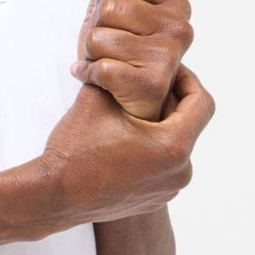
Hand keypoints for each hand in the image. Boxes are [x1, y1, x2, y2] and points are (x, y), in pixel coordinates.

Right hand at [36, 60, 215, 230]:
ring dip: (158, 127)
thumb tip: (131, 54)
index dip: (188, 79)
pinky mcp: (154, 199)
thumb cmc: (74, 151)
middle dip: (168, 103)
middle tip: (143, 88)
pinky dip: (150, 150)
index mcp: (172, 147)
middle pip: (187, 124)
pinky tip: (122, 142)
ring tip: (129, 116)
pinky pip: (162, 167)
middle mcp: (179, 172)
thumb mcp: (98, 100)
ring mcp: (168, 190)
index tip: (169, 70)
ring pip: (173, 145)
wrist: (53, 197)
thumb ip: (123, 74)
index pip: (201, 103)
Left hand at [71, 0, 194, 121]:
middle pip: (109, 7)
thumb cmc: (119, 55)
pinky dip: (88, 75)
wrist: (119, 104)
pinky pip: (101, 67)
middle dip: (96, 28)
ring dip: (91, 53)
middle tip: (107, 48)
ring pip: (99, 37)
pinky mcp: (153, 82)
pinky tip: (96, 80)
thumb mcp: (111, 12)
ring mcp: (169, 55)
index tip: (113, 20)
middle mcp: (180, 28)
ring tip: (106, 63)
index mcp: (176, 4)